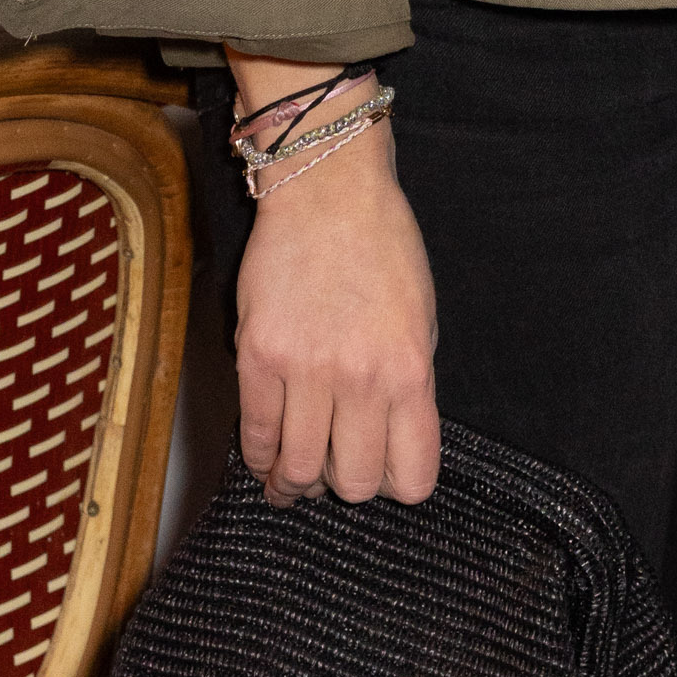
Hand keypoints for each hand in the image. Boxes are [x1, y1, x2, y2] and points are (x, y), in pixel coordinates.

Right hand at [232, 113, 441, 506]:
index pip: (412, 478)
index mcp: (410, 371)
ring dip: (297, 483)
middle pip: (353, 483)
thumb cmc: (384, 249)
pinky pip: (255, 434)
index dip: (399, 485)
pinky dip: (261, 458)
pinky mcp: (257, 356)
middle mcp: (360, 378)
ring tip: (294, 478)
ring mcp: (305, 369)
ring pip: (299, 470)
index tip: (387, 475)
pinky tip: (267, 456)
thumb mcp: (421, 319)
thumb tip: (386, 444)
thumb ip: (407, 386)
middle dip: (346, 485)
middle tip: (337, 470)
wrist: (328, 191)